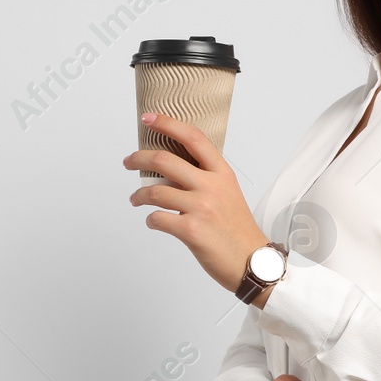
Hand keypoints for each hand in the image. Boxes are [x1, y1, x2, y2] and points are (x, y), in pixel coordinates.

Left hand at [122, 112, 270, 296]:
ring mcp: (201, 208)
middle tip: (128, 162)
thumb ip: (205, 178)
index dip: (167, 124)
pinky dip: (150, 220)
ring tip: (136, 200)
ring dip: (139, 195)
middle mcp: (211, 186)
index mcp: (222, 173)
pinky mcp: (191, 230)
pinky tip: (153, 222)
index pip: (193, 137)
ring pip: (155, 192)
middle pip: (165, 161)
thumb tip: (172, 170)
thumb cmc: (237, 230)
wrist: (251, 261)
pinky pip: (157, 219)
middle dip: (138, 159)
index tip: (149, 118)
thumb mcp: (228, 193)